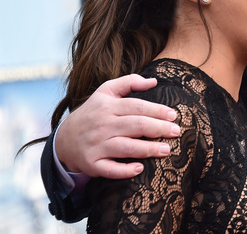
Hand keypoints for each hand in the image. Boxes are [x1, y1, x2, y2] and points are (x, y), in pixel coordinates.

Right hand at [55, 74, 179, 178]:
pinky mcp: (92, 164)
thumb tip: (154, 81)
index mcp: (107, 106)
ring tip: (167, 150)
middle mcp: (102, 125)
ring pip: (126, 147)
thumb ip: (129, 82)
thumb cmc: (94, 113)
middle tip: (176, 131)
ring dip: (148, 149)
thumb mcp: (105, 91)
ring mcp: (96, 146)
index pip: (136, 107)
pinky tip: (140, 168)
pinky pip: (109, 169)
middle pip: (135, 126)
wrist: (64, 139)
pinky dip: (124, 170)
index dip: (157, 110)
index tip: (173, 115)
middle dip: (158, 128)